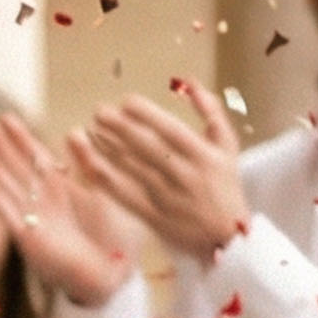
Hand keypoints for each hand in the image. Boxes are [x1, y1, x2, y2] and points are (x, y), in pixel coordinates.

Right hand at [0, 114, 129, 307]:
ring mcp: (31, 218)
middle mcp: (42, 203)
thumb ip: (88, 166)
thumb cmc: (109, 243)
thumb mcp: (102, 195)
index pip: (36, 159)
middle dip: (0, 144)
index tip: (7, 117)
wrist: (108, 279)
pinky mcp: (26, 235)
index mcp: (60, 193)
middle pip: (17, 167)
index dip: (21, 138)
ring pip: (7, 183)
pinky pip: (4, 207)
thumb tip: (73, 131)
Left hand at [75, 81, 246, 260]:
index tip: (126, 101)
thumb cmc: (225, 183)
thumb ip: (210, 112)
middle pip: (148, 148)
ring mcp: (168, 197)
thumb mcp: (227, 146)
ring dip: (107, 148)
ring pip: (132, 169)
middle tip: (99, 111)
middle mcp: (187, 176)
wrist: (229, 236)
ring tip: (89, 130)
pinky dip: (104, 177)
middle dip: (121, 128)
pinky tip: (88, 161)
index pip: (172, 131)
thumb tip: (188, 81)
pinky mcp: (153, 215)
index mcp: (205, 157)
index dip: (147, 115)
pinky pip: (123, 194)